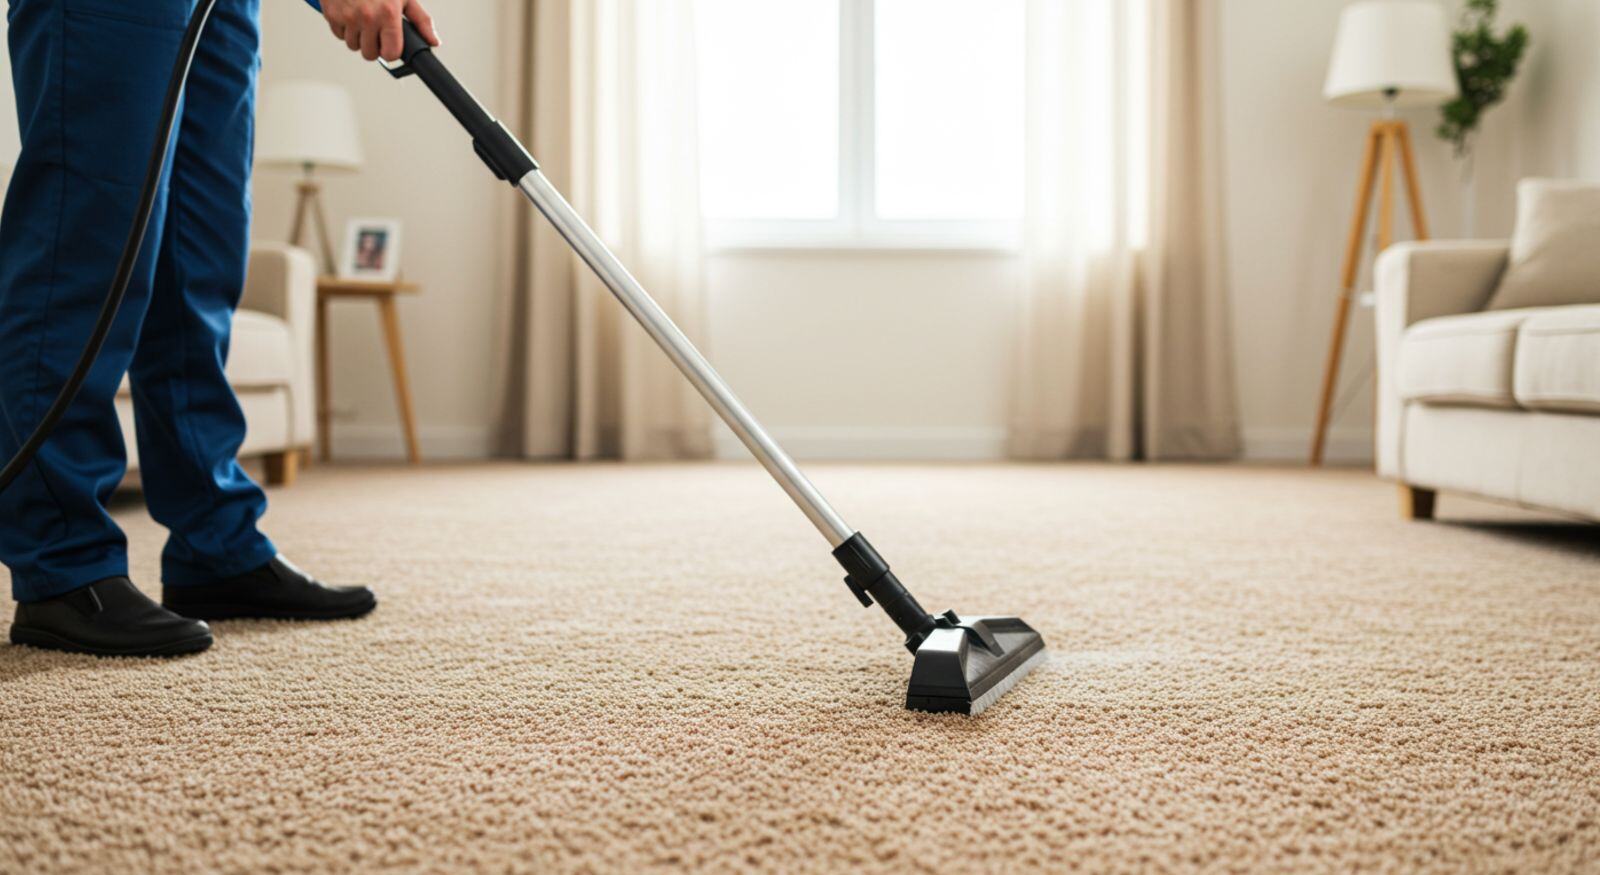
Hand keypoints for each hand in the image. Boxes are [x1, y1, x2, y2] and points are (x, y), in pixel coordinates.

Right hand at [321, 0, 439, 62]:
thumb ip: (421, 21)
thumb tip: (433, 41)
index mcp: (388, 14)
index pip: (391, 54)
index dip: (391, 52)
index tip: (391, 46)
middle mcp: (367, 17)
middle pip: (370, 55)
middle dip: (374, 47)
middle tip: (377, 32)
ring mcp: (347, 16)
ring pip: (353, 46)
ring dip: (359, 38)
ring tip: (364, 21)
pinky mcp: (331, 14)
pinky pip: (338, 35)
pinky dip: (344, 28)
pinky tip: (351, 15)